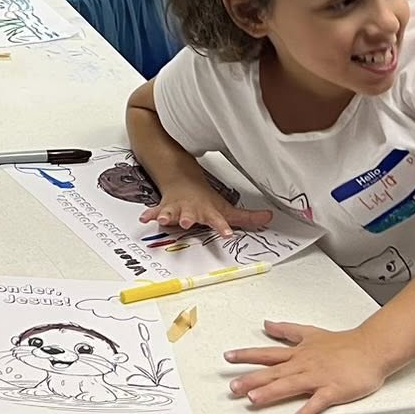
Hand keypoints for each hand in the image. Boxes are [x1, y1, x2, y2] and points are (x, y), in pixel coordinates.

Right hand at [138, 183, 273, 239]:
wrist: (183, 180)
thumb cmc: (205, 199)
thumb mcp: (226, 208)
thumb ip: (246, 218)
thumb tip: (269, 218)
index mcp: (208, 212)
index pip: (218, 220)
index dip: (222, 227)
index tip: (227, 234)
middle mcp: (192, 210)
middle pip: (191, 215)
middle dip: (189, 219)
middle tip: (188, 223)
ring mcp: (177, 208)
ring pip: (172, 212)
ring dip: (168, 216)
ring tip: (165, 220)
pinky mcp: (165, 208)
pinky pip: (156, 211)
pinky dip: (150, 214)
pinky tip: (145, 218)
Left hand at [224, 322, 387, 413]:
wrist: (372, 348)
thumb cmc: (343, 343)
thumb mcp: (310, 332)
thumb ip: (286, 330)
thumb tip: (267, 324)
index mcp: (298, 353)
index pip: (267, 354)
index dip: (246, 355)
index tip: (228, 357)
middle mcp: (304, 364)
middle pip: (274, 372)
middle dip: (252, 379)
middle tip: (232, 387)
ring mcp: (319, 377)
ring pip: (290, 385)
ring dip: (271, 392)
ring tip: (253, 400)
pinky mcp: (334, 389)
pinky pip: (319, 401)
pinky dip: (308, 410)